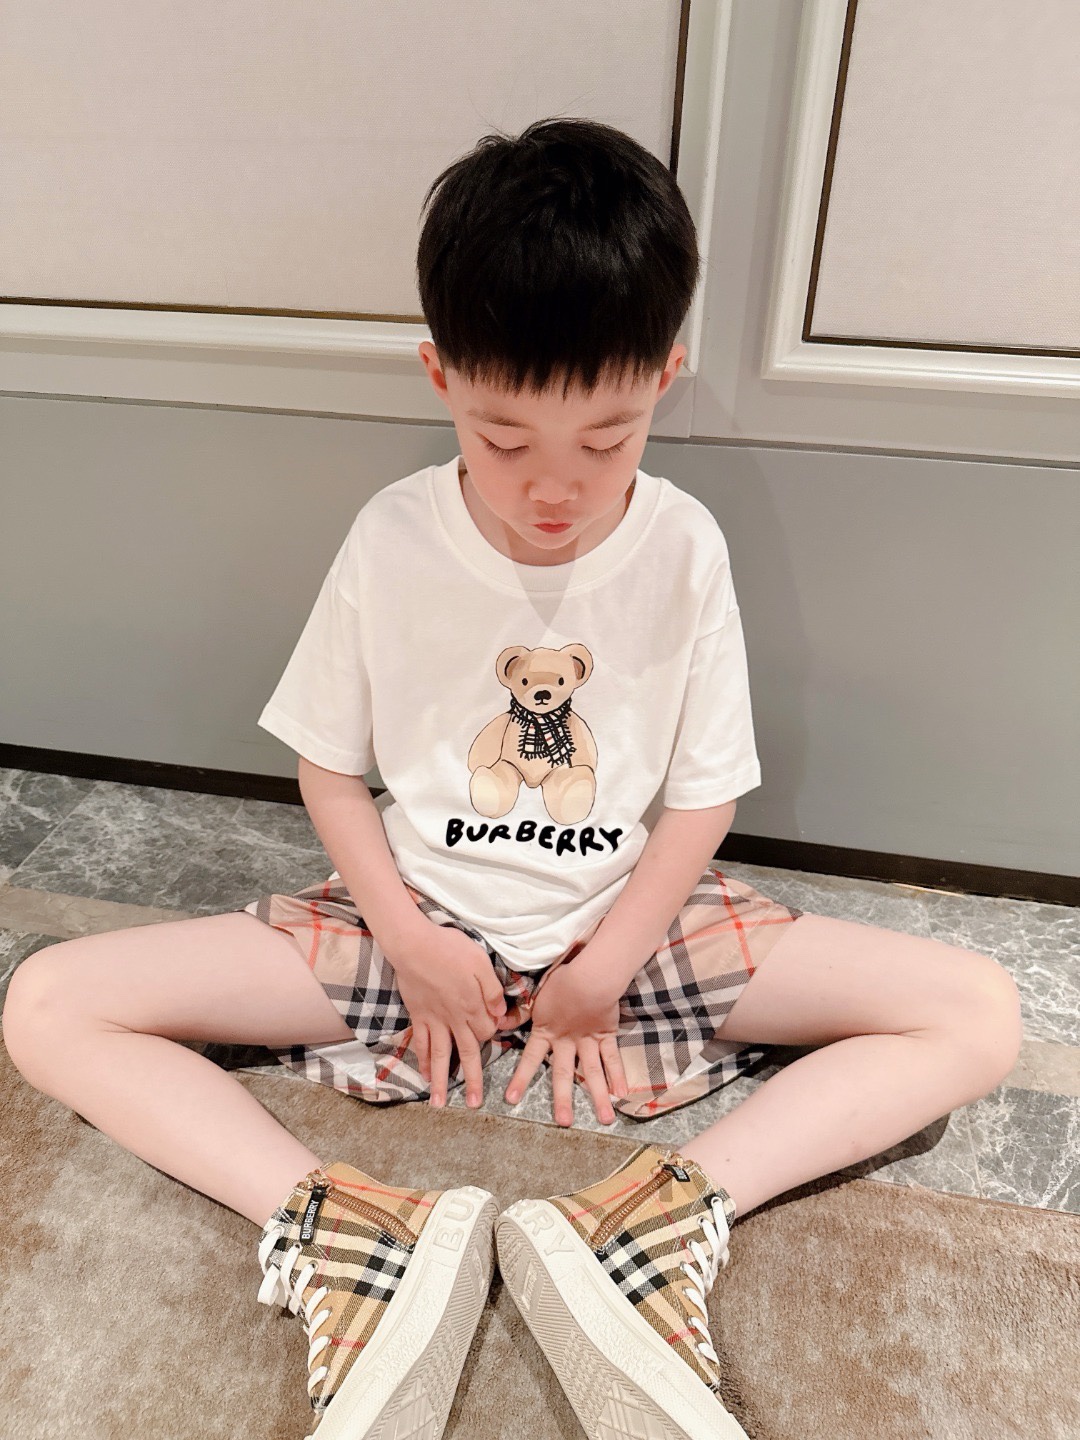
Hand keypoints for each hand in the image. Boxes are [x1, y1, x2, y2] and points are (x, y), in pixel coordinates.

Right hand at [389, 922, 507, 1109]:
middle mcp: (454, 1019)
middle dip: (473, 1079)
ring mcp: (434, 1020)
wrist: (414, 945)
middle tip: (475, 1104)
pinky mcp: (418, 1016)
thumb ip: (492, 990)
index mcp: (472, 1006)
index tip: (495, 1033)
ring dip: (442, 1081)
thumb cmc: (450, 949)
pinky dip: (421, 1061)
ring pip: (439, 1056)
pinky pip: (420, 1044)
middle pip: (466, 1053)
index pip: (487, 1032)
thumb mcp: (481, 963)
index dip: (493, 1035)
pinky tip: (424, 1076)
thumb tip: (500, 1014)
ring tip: (440, 1104)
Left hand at [504, 959, 628, 1126]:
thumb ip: (520, 1013)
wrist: (589, 975)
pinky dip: (617, 1074)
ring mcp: (588, 1040)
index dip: (520, 1079)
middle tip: (563, 1122)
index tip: (510, 1100)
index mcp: (546, 1031)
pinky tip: (621, 1093)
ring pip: (592, 1072)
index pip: (530, 1058)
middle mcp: (566, 1041)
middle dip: (562, 1098)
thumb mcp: (536, 995)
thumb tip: (498, 1022)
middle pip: (563, 1073)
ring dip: (597, 1096)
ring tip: (605, 1119)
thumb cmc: (560, 980)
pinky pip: (612, 1057)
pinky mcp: (606, 1034)